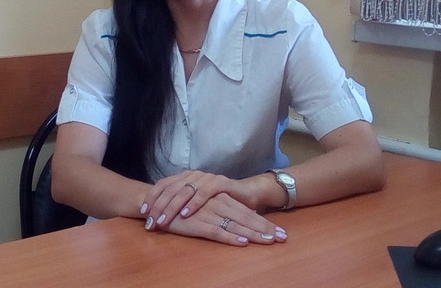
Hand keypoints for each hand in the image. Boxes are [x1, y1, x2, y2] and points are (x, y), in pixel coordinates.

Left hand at [141, 170, 246, 229]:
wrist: (245, 195)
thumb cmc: (217, 202)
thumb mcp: (194, 203)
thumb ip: (178, 204)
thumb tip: (156, 214)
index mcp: (184, 177)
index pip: (163, 184)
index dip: (152, 197)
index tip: (143, 212)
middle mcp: (194, 175)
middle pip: (171, 188)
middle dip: (159, 205)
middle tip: (151, 220)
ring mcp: (207, 178)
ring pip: (185, 190)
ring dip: (172, 207)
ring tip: (164, 220)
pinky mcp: (220, 183)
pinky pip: (204, 192)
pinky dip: (194, 203)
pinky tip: (186, 214)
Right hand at [158, 193, 286, 246]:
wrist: (156, 201)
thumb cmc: (182, 205)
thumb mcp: (206, 205)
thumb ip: (222, 209)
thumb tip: (241, 223)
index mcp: (221, 198)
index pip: (247, 212)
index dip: (264, 222)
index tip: (281, 232)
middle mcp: (218, 203)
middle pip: (246, 218)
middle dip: (265, 229)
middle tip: (283, 238)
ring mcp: (208, 213)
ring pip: (235, 224)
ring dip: (253, 234)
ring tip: (269, 241)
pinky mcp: (197, 223)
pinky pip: (216, 231)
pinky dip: (230, 237)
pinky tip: (242, 242)